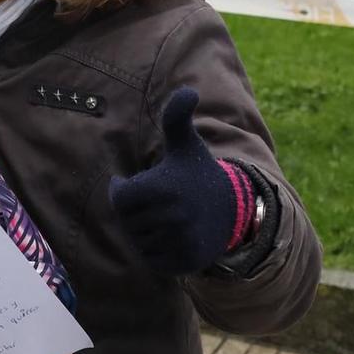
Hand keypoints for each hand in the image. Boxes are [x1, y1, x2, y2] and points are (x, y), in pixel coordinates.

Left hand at [107, 86, 243, 274]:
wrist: (233, 210)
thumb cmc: (197, 173)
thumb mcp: (185, 144)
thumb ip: (177, 117)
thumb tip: (188, 91)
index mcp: (164, 187)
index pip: (120, 198)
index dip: (124, 191)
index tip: (135, 185)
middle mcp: (172, 216)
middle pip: (127, 221)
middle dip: (136, 212)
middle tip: (157, 203)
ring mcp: (179, 241)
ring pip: (138, 241)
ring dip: (145, 231)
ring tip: (166, 218)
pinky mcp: (184, 262)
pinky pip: (151, 260)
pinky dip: (156, 251)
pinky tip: (173, 236)